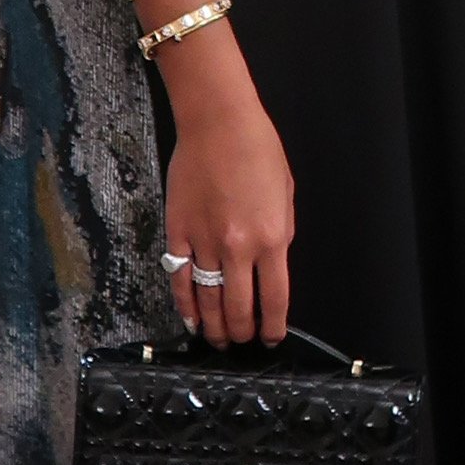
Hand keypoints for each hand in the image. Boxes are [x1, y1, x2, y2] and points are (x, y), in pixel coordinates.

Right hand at [163, 63, 293, 347]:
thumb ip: (280, 234)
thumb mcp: (286, 195)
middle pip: (239, 308)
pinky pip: (180, 280)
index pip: (275, 299)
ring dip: (214, 327)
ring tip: (217, 340)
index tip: (271, 337)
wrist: (218, 122)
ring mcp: (204, 242)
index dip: (273, 326)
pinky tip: (191, 319)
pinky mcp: (178, 233)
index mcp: (272, 238)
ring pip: (208, 301)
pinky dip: (185, 305)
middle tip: (242, 341)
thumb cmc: (258, 149)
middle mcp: (238, 248)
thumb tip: (270, 265)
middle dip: (242, 333)